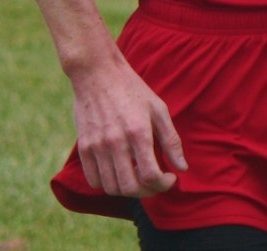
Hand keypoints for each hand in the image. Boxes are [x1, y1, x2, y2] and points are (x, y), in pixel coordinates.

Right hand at [70, 58, 187, 197]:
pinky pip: (93, 180)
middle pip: (129, 187)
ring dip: (128, 190)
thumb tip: (182, 168)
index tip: (170, 177)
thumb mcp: (159, 109)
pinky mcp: (84, 147)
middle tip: (155, 182)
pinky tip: (119, 173)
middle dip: (147, 191)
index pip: (150, 175)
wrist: (98, 74)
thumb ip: (171, 140)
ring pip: (110, 187)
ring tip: (139, 178)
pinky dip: (107, 184)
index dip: (164, 184)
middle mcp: (116, 142)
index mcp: (139, 132)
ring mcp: (97, 146)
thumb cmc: (133, 90)